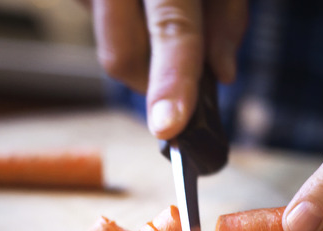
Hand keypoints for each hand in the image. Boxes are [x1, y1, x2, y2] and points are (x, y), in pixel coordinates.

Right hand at [86, 0, 247, 138]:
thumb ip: (227, 15)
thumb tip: (223, 75)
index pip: (172, 27)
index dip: (172, 80)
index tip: (168, 126)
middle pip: (121, 58)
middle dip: (151, 83)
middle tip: (178, 78)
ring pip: (108, 45)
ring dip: (137, 47)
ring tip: (155, 7)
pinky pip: (96, 20)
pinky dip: (120, 22)